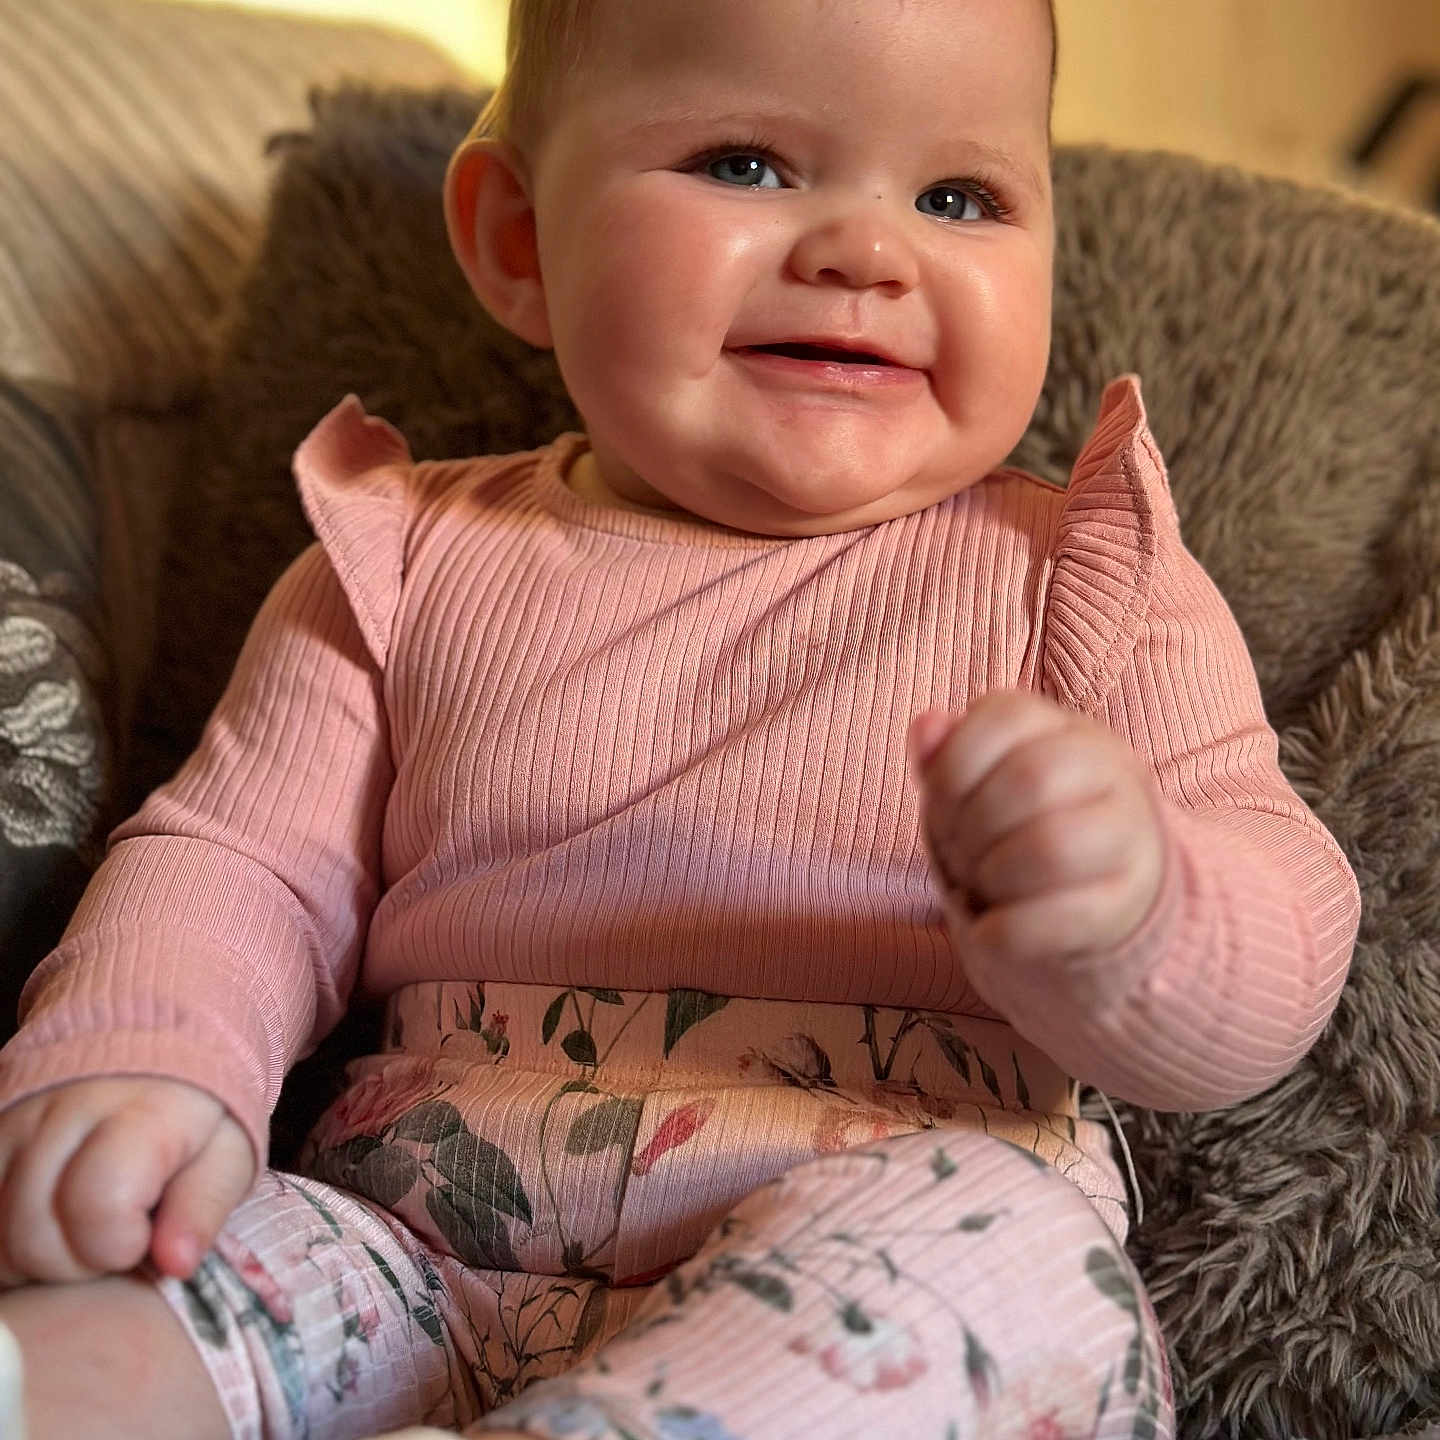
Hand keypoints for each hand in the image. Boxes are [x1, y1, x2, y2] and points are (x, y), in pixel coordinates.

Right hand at [0, 1076, 254, 1287]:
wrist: (150, 1038)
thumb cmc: (196, 1108)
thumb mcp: (228, 1152)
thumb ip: (205, 1205)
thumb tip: (175, 1264)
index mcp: (138, 1111)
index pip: (98, 1202)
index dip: (118, 1244)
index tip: (144, 1236)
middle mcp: (61, 1110)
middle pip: (32, 1234)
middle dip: (77, 1262)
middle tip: (115, 1237)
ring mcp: (11, 1120)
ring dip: (35, 1257)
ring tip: (82, 1229)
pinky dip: (5, 1242)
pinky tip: (46, 1227)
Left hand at [909, 690, 1165, 972]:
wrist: (1100, 893)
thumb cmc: (1022, 825)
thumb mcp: (982, 783)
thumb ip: (946, 756)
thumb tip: (926, 727)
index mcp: (1067, 729)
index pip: (1006, 715)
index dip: (951, 766)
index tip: (939, 806)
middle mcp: (1109, 771)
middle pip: (1030, 779)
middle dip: (970, 826)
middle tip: (957, 854)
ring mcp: (1128, 837)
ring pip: (1052, 847)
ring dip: (992, 874)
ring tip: (980, 885)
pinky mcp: (1126, 903)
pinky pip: (1063, 918)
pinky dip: (1006, 932)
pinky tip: (989, 932)